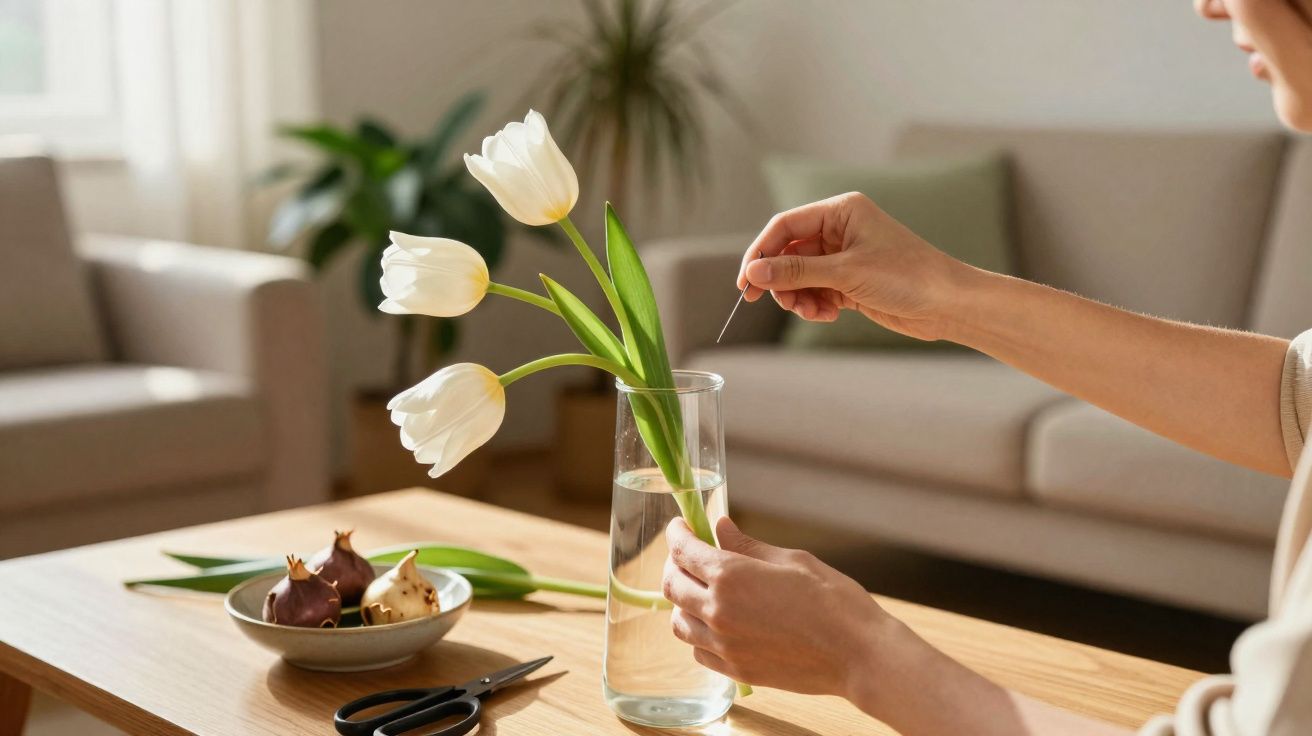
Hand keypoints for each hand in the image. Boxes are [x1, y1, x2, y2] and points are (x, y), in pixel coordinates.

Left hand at [662, 515, 897, 698]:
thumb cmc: (833, 601)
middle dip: (675, 564)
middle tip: (689, 555)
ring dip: (682, 602)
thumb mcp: (791, 560)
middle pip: (672, 585)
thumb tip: (720, 527)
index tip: (681, 526)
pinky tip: (716, 624)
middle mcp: (718, 612)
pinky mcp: (735, 671)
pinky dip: (698, 635)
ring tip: (701, 591)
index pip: (683, 551)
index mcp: (731, 577)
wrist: (858, 654)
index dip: (677, 533)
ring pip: (679, 622)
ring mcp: (724, 646)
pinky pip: (698, 651)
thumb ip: (747, 545)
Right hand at [738, 192, 965, 340]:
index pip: (785, 225)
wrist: (948, 304)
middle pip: (789, 252)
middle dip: (780, 279)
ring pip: (800, 276)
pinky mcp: (850, 282)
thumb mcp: (845, 273)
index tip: (745, 281)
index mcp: (841, 210)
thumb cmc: (906, 276)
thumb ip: (796, 272)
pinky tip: (827, 316)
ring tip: (810, 312)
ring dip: (797, 296)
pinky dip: (814, 305)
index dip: (760, 252)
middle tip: (767, 301)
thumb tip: (754, 272)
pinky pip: (816, 291)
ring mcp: (845, 257)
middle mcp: (840, 229)